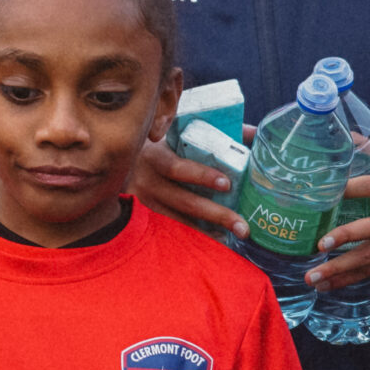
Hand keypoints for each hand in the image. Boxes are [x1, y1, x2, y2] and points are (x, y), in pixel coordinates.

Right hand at [133, 134, 248, 240]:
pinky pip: (169, 226)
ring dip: (207, 230)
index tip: (226, 183)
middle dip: (215, 214)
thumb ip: (215, 132)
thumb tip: (255, 134)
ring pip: (176, 219)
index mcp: (154, 156)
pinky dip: (192, 233)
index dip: (201, 176)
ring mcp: (141, 201)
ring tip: (233, 236)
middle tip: (241, 225)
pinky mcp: (140, 214)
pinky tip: (212, 237)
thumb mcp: (175, 134)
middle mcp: (144, 181)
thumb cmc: (156, 145)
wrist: (113, 158)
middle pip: (182, 201)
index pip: (177, 168)